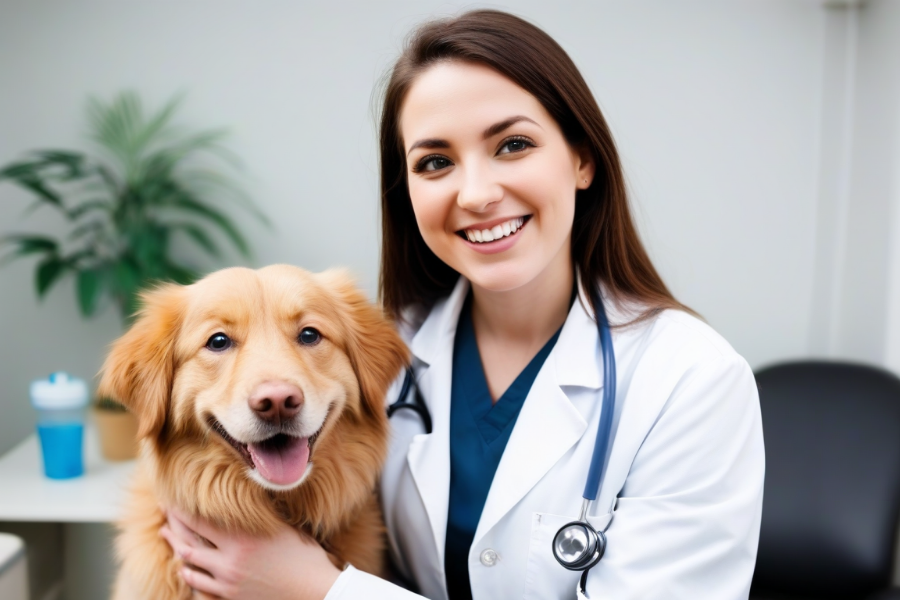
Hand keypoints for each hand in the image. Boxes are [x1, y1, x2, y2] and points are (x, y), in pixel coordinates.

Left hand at [160, 506, 340, 599]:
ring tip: (167, 536)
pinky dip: (188, 573)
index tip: (172, 498)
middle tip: (165, 513)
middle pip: (189, 539)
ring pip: (190, 562)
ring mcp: (228, 579)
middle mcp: (231, 557)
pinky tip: (184, 567)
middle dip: (174, 525)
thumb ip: (259, 518)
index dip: (182, 509)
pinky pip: (199, 584)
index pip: (201, 520)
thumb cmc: (305, 557)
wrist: (313, 591)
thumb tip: (245, 502)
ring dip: (176, 547)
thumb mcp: (283, 529)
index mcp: (244, 536)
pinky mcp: (229, 596)